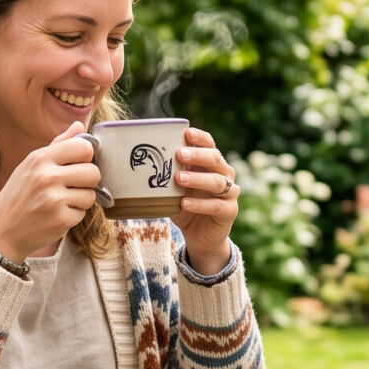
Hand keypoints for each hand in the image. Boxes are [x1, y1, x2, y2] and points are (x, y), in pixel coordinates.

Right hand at [0, 122, 101, 257]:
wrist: (2, 233)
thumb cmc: (17, 196)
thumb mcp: (30, 165)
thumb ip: (58, 145)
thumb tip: (80, 126)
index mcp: (40, 159)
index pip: (83, 148)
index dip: (86, 156)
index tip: (78, 164)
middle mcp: (47, 177)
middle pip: (93, 172)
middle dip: (87, 181)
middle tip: (72, 186)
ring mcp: (55, 200)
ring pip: (91, 195)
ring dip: (81, 200)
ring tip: (61, 201)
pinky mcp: (61, 220)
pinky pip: (83, 213)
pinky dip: (73, 215)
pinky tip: (56, 215)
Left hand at [174, 128, 237, 275]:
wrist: (199, 237)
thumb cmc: (185, 206)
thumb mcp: (174, 189)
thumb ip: (167, 175)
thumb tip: (138, 162)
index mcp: (210, 164)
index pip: (209, 145)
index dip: (200, 138)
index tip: (186, 132)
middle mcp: (224, 175)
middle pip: (215, 159)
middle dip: (198, 155)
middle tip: (179, 154)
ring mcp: (230, 193)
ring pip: (218, 182)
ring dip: (197, 179)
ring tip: (179, 179)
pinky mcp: (229, 211)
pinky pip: (216, 206)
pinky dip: (200, 204)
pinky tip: (184, 203)